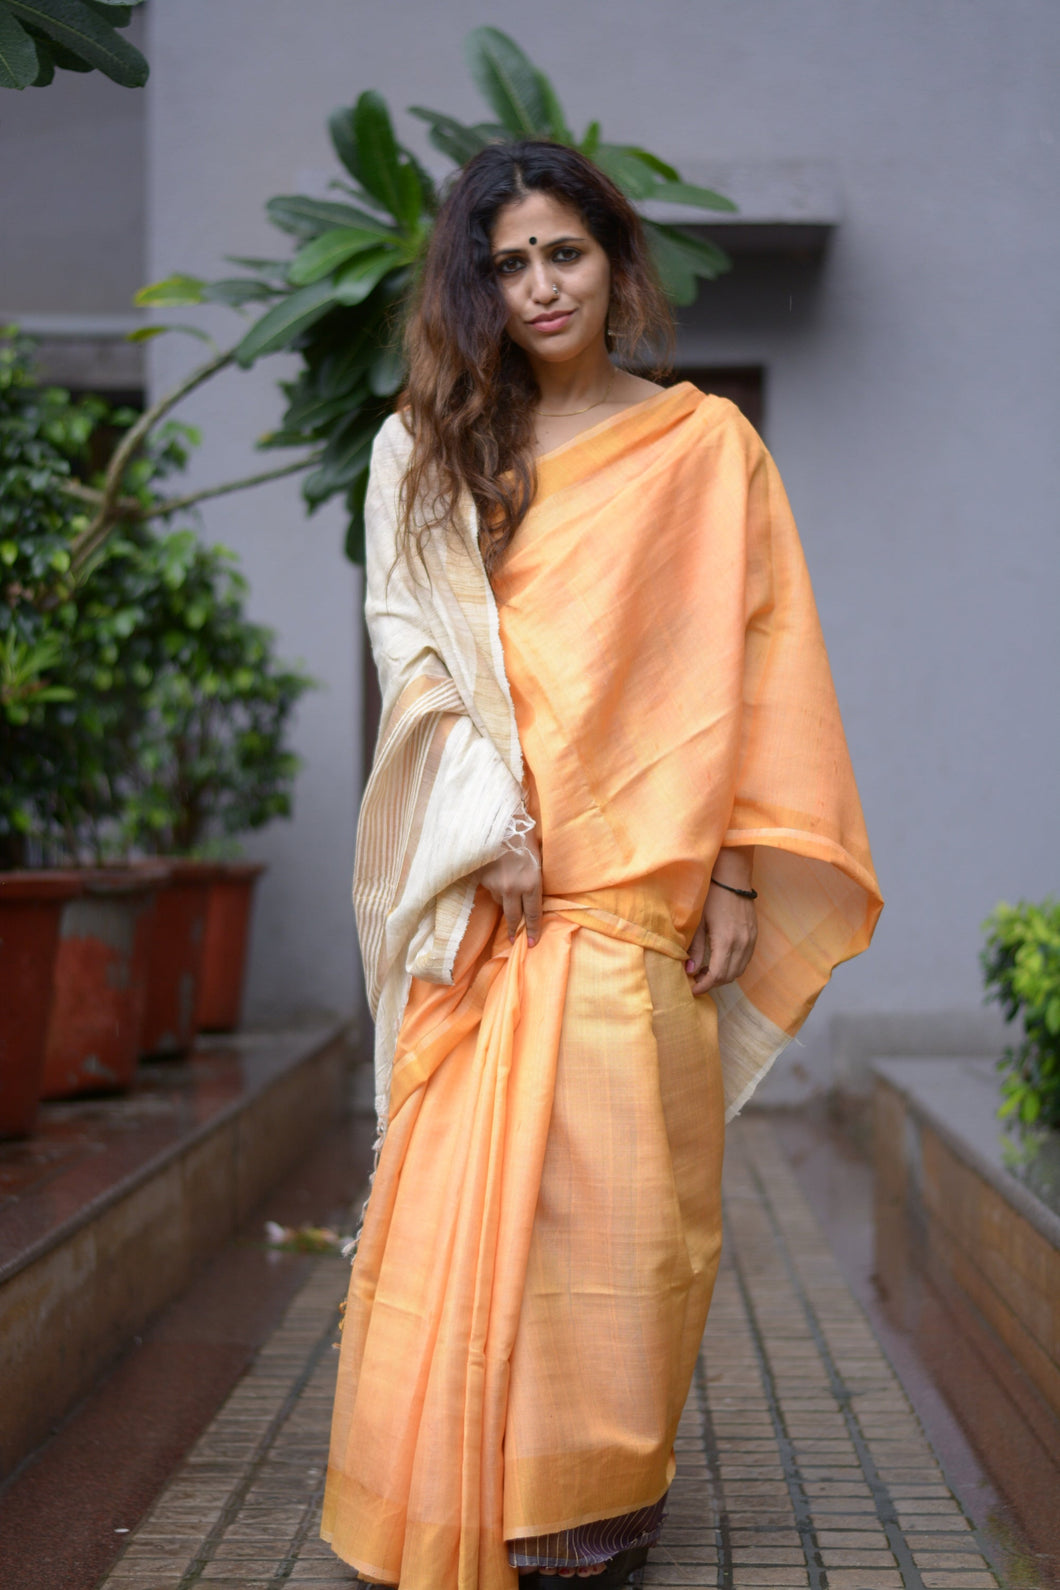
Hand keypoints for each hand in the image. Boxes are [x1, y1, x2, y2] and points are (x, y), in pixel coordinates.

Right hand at [478, 827, 542, 946]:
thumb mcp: (538, 859)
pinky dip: (493, 885)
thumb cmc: (525, 837)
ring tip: (507, 884)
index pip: (532, 914)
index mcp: (532, 883)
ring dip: (504, 899)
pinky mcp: (482, 878)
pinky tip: (496, 873)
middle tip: (514, 939)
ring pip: (499, 901)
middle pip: (513, 916)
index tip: (532, 943)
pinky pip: (489, 889)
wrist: (500, 822)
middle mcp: (513, 888)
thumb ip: (535, 879)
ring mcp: (495, 884)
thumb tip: (534, 894)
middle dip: (514, 929)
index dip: (532, 930)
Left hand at [686, 871, 757, 995]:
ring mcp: (750, 941)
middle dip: (712, 983)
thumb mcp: (698, 922)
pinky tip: (720, 961)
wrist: (732, 878)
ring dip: (723, 976)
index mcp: (726, 942)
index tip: (692, 989)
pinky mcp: (754, 936)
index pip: (716, 975)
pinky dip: (733, 967)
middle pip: (728, 977)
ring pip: (738, 971)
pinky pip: (745, 961)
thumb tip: (690, 970)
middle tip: (696, 981)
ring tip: (706, 972)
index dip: (703, 986)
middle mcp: (742, 944)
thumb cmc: (711, 897)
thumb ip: (695, 948)